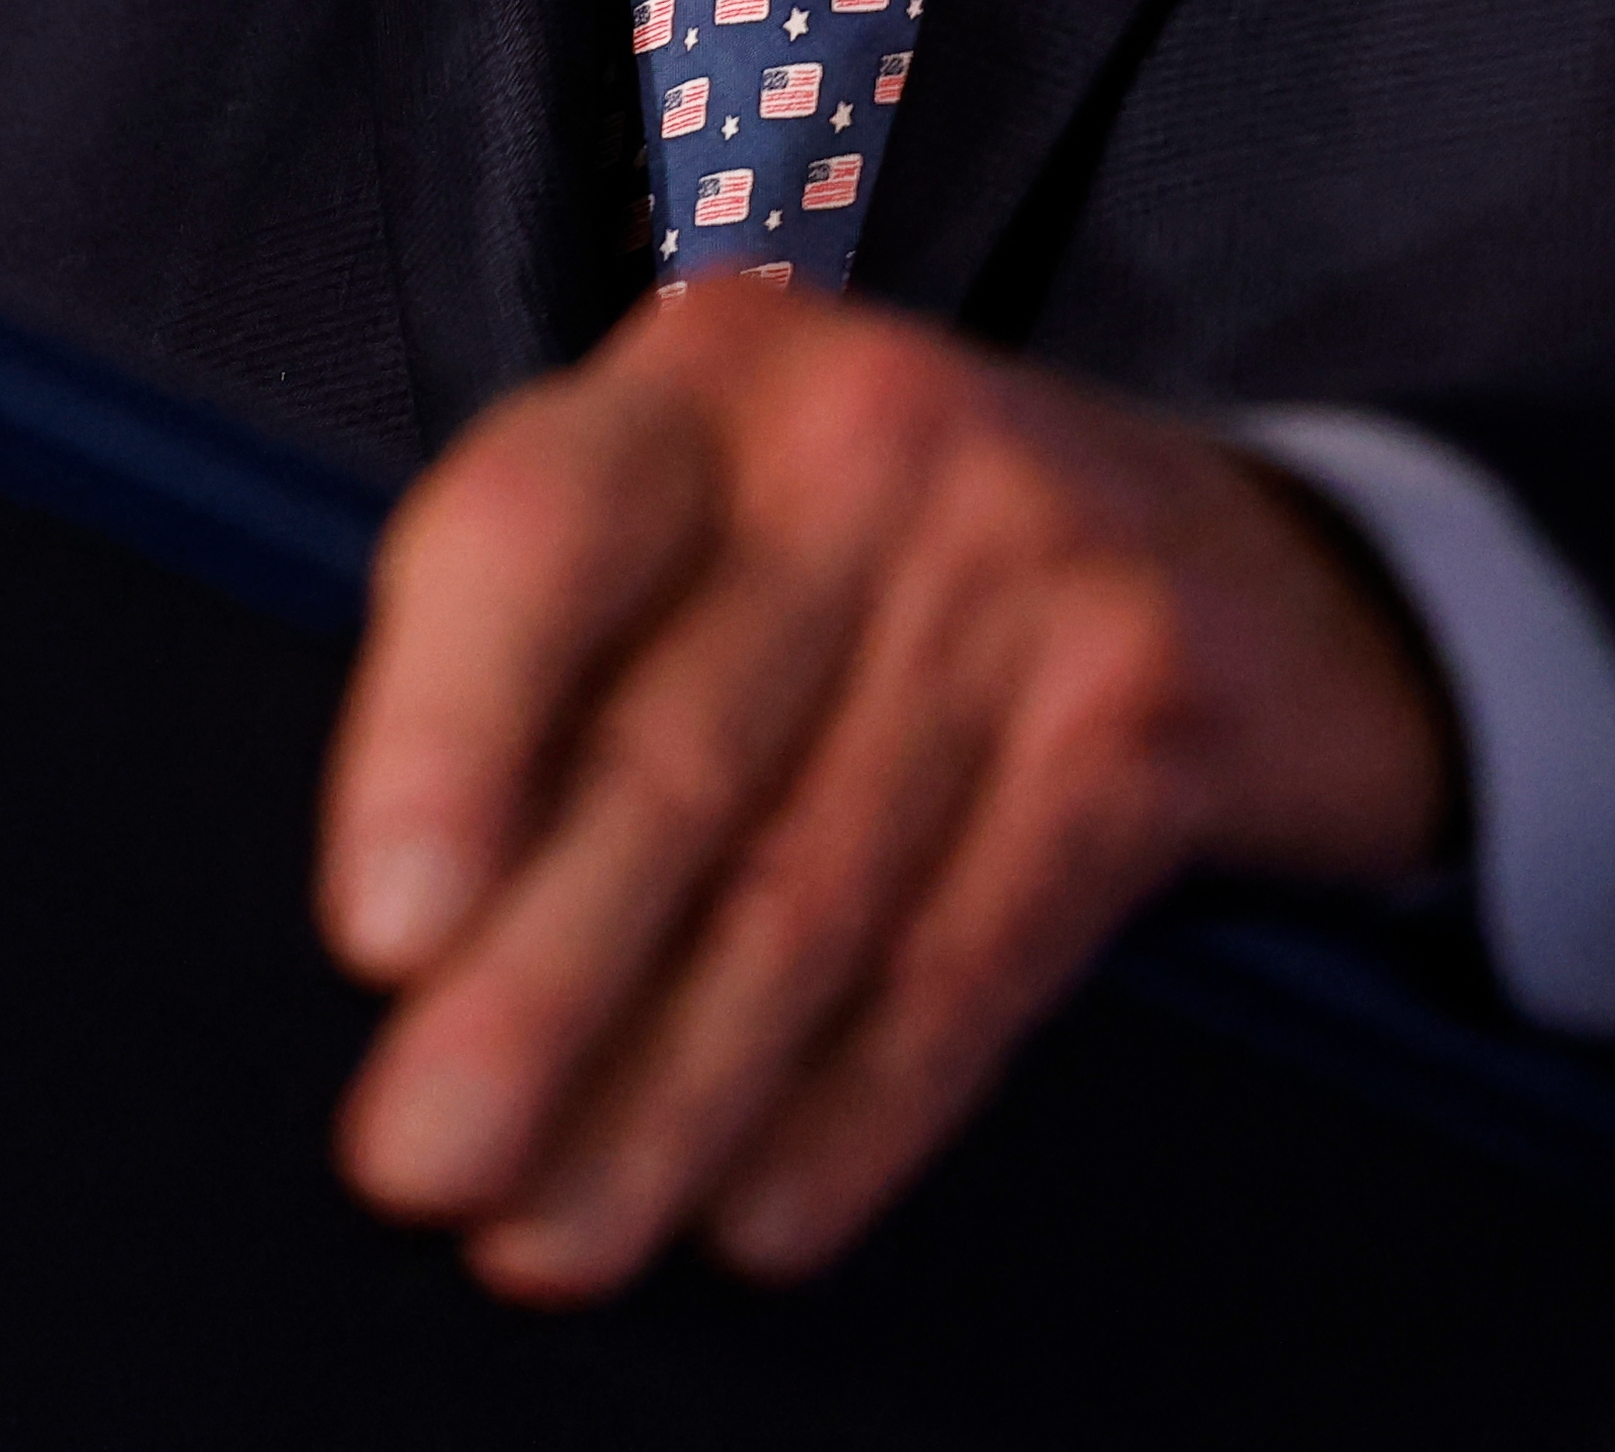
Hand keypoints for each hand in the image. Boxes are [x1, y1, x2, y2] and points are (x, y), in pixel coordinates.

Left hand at [316, 280, 1454, 1297]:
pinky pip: (968, 952)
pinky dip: (852, 1107)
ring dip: (666, 1096)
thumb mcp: (707, 523)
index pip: (533, 534)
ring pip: (807, 886)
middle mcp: (864, 435)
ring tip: (553, 1236)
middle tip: (422, 1163)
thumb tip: (404, 957)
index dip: (442, 737)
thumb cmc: (876, 564)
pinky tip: (759, 1210)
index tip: (381, 935)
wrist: (1233, 555)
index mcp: (704, 377)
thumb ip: (550, 670)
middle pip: (670, 748)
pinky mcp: (1145, 707)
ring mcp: (1022, 564)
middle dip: (534, 991)